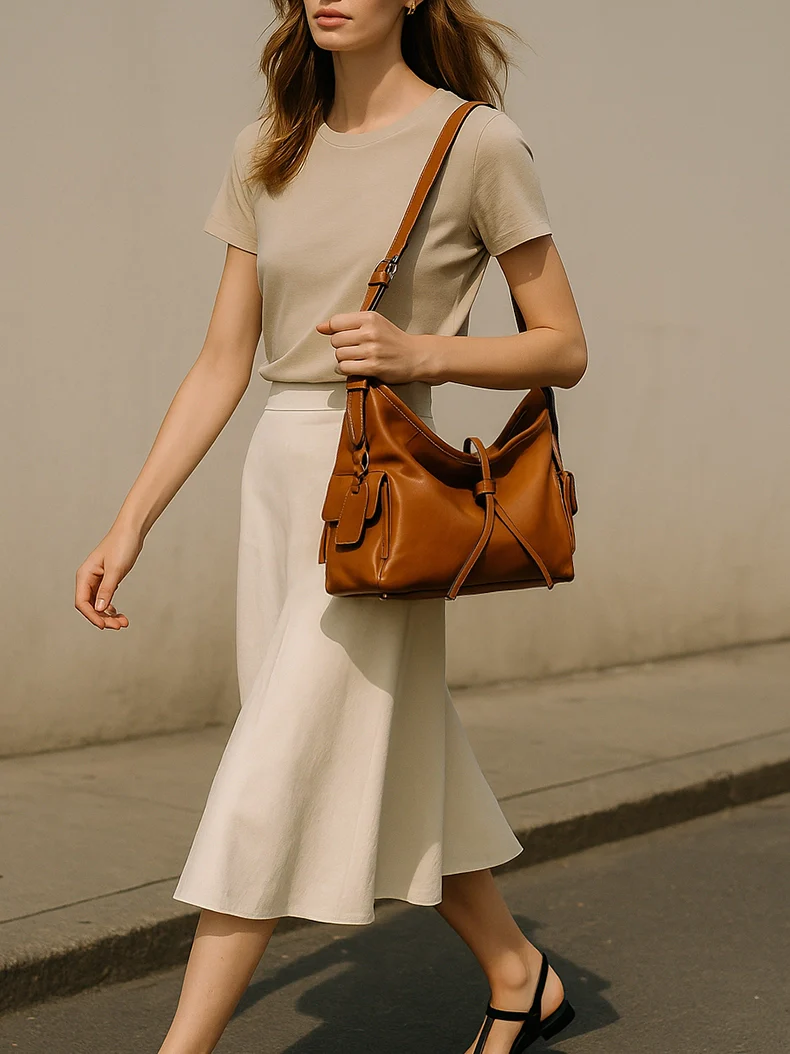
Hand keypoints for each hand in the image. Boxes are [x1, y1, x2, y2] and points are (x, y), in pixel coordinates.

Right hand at [75, 524, 142, 629]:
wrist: (132, 531)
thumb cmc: (122, 546)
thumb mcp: (116, 569)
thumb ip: (107, 589)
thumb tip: (99, 609)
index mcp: (85, 575)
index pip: (82, 602)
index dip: (92, 616)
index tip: (104, 625)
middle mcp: (88, 579)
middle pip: (90, 606)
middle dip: (103, 618)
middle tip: (120, 626)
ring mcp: (97, 579)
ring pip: (98, 604)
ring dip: (108, 615)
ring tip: (123, 622)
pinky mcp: (106, 579)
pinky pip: (104, 598)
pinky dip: (110, 607)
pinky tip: (118, 613)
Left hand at [315, 311, 436, 383]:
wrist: (416, 356)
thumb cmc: (394, 340)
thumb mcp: (374, 323)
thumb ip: (347, 323)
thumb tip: (321, 327)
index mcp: (370, 318)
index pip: (336, 322)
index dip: (333, 330)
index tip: (338, 335)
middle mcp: (370, 332)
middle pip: (335, 340)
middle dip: (340, 346)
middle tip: (351, 348)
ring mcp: (372, 350)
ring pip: (339, 355)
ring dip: (343, 359)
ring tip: (355, 358)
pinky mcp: (373, 367)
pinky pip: (346, 368)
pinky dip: (345, 370)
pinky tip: (353, 367)